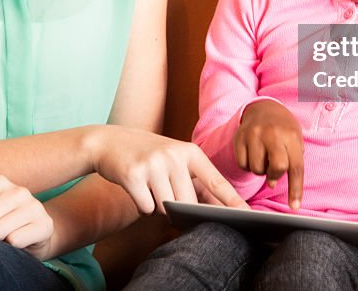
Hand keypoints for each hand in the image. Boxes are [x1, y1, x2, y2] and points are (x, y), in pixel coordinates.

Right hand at [88, 125, 247, 214]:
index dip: (233, 202)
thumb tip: (214, 212)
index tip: (250, 216)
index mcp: (190, 151)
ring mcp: (154, 164)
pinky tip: (135, 188)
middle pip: (188, 204)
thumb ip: (193, 180)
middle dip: (178, 209)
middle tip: (163, 193)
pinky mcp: (133, 175)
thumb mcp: (173, 158)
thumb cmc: (146, 154)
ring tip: (148, 186)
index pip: (216, 182)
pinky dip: (141, 206)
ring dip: (157, 206)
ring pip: (166, 208)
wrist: (107, 141)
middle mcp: (174, 156)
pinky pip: (146, 209)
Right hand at [234, 99, 303, 209]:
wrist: (263, 109)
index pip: (295, 167)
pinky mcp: (239, 137)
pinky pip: (242, 164)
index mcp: (290, 135)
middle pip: (277, 167)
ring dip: (261, 170)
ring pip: (257, 169)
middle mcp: (272, 133)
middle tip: (273, 170)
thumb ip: (289, 163)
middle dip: (275, 175)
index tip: (295, 206)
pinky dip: (248, 165)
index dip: (296, 189)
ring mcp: (253, 134)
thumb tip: (271, 183)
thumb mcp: (294, 141)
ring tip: (263, 158)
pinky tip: (253, 155)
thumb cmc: (283, 130)